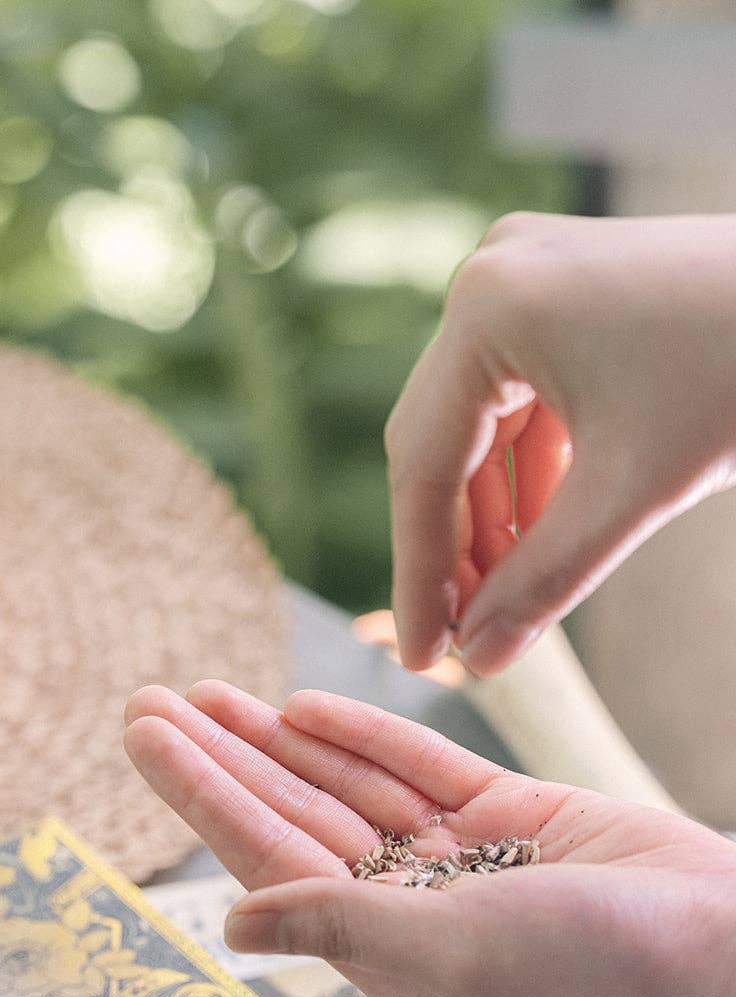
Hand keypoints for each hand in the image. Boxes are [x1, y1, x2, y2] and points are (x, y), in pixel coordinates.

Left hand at [124, 681, 735, 996]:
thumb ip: (337, 927)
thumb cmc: (592, 965)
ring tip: (207, 692)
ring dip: (277, 738)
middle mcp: (406, 904)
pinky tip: (303, 706)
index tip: (144, 737)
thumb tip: (231, 923)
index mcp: (380, 948)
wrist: (722, 940)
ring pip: (345, 785)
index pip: (266, 856)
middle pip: (290, 814)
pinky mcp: (511, 817)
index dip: (201, 792)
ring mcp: (458, 859)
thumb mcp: (450, 952)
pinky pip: (418, 768)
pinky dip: (363, 735)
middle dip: (219, 757)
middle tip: (147, 701)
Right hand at [387, 212, 735, 675]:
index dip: (420, 574)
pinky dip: (530, 476)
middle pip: (440, 445)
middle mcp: (492, 279)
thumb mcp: (634, 494)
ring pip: (479, 431)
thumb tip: (478, 660)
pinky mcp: (565, 295)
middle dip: (455, 548)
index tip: (419, 656)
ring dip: (493, 520)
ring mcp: (527, 280)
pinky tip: (541, 541)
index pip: (425, 467)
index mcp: (489, 310)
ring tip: (504, 601)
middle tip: (460, 638)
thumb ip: (544, 583)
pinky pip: (521, 403)